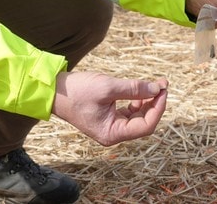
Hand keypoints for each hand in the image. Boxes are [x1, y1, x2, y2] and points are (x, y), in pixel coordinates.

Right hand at [52, 70, 168, 145]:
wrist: (53, 91)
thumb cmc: (77, 91)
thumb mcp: (108, 87)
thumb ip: (134, 89)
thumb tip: (157, 89)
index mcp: (112, 133)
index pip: (145, 126)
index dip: (158, 108)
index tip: (163, 90)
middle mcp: (113, 134)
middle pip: (143, 122)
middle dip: (155, 102)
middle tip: (162, 83)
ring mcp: (110, 126)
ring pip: (137, 116)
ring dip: (148, 100)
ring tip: (156, 84)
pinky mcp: (107, 117)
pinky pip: (129, 112)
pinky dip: (137, 100)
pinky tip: (141, 89)